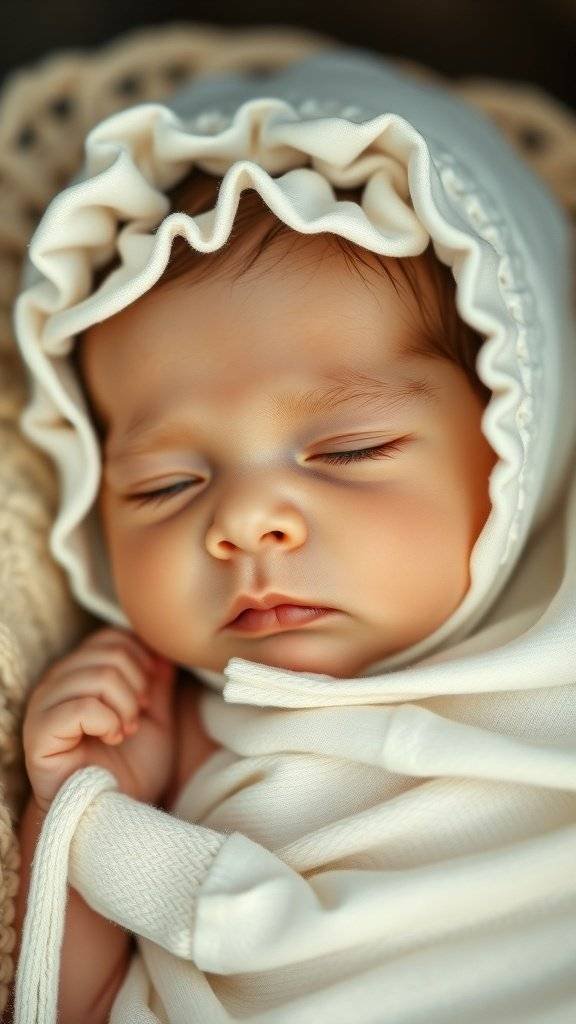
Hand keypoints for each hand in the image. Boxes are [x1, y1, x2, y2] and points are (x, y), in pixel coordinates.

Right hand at [22, 626, 177, 812]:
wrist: (115, 816)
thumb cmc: (132, 770)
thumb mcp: (157, 717)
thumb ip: (158, 681)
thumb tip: (163, 650)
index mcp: (81, 672)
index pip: (112, 637)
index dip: (141, 661)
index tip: (148, 697)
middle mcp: (57, 682)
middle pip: (110, 653)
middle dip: (137, 687)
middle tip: (135, 720)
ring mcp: (44, 705)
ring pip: (98, 676)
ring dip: (124, 707)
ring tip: (123, 732)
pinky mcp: (40, 732)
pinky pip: (81, 706)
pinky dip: (106, 721)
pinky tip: (110, 737)